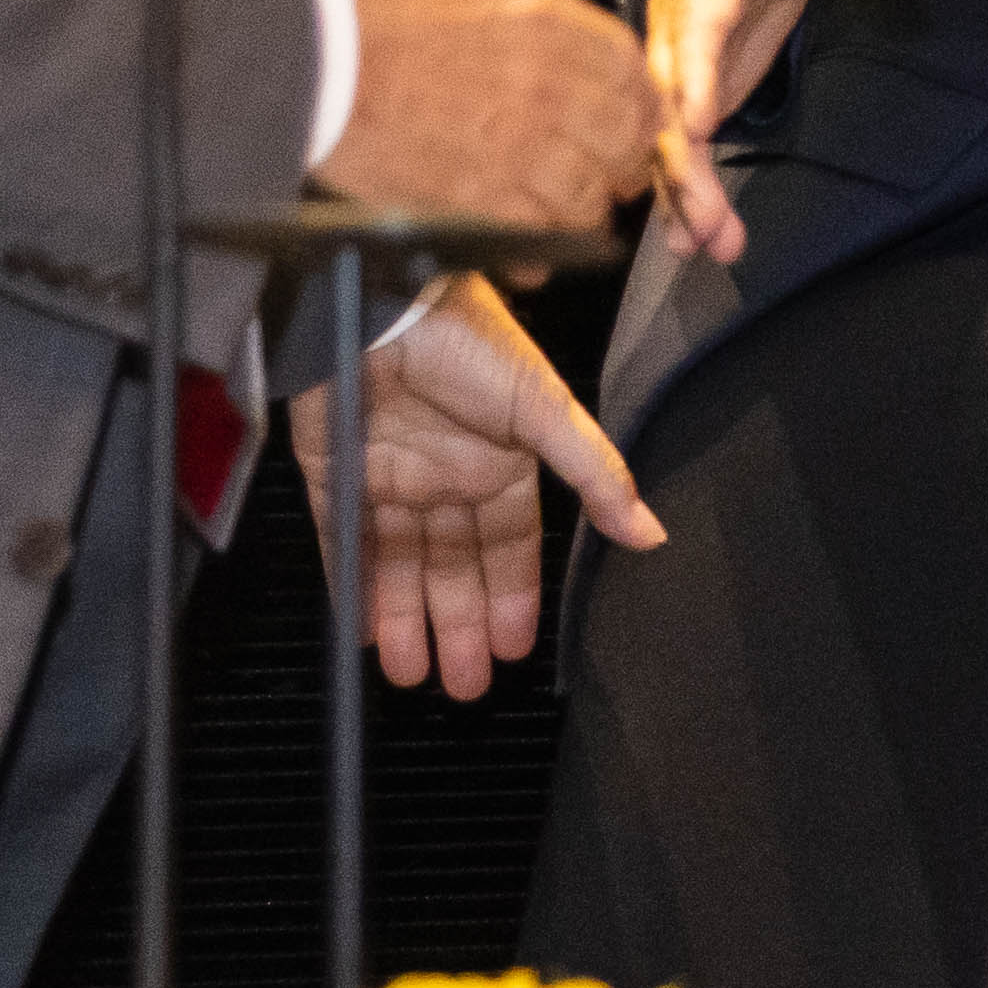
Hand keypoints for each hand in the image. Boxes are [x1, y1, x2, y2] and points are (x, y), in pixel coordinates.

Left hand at [291, 270, 662, 696]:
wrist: (380, 299)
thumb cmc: (468, 339)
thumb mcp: (543, 410)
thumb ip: (594, 473)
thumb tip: (651, 530)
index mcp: (498, 461)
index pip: (510, 547)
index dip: (512, 599)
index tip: (513, 651)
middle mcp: (446, 474)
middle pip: (454, 567)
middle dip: (459, 625)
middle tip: (463, 687)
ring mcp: (390, 472)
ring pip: (400, 564)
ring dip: (406, 620)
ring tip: (411, 677)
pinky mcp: (335, 469)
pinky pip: (342, 540)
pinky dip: (351, 586)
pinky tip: (358, 630)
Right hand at [318, 0, 662, 225]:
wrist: (298, 53)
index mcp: (541, 13)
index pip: (629, 69)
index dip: (631, 101)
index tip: (619, 116)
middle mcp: (547, 82)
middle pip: (622, 140)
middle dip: (616, 161)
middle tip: (598, 173)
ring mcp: (518, 146)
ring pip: (587, 198)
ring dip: (578, 210)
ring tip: (559, 215)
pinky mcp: (479, 201)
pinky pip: (537, 240)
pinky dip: (538, 253)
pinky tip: (526, 254)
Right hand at [641, 0, 932, 267]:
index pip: (699, 20)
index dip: (695, 74)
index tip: (697, 129)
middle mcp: (674, 11)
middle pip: (669, 90)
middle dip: (682, 158)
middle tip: (708, 223)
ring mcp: (675, 51)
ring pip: (664, 123)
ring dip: (680, 187)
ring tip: (705, 247)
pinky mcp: (690, 82)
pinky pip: (677, 135)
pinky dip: (680, 184)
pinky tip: (687, 238)